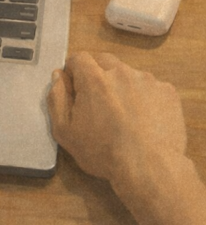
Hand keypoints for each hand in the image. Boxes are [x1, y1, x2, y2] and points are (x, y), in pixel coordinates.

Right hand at [47, 52, 186, 184]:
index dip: (74, 71)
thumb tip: (58, 76)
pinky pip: (150, 87)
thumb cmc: (102, 152)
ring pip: (128, 74)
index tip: (75, 89)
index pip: (79, 58)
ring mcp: (148, 80)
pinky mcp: (168, 92)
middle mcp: (122, 72)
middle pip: (104, 61)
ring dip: (122, 86)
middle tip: (98, 102)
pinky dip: (144, 97)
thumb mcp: (65, 131)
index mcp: (94, 78)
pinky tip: (143, 120)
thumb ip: (57, 98)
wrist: (149, 167)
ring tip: (124, 114)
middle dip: (97, 74)